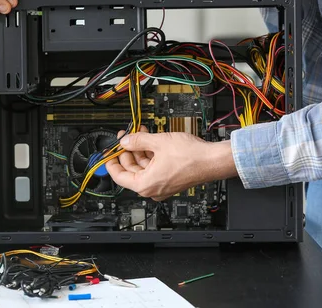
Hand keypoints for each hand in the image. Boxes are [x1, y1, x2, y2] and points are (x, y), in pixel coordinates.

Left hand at [105, 128, 237, 200]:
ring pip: (143, 168)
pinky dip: (150, 155)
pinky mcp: (170, 180)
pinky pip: (154, 168)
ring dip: (140, 150)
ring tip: (139, 133)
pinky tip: (150, 140)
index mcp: (145, 184)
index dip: (111, 162)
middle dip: (128, 151)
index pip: (119, 176)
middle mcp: (152, 189)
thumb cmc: (191, 157)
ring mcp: (162, 185)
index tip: (108, 152)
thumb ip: (137, 141)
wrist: (212, 160)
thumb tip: (125, 141)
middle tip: (125, 136)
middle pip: (131, 170)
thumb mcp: (158, 143)